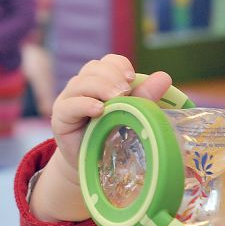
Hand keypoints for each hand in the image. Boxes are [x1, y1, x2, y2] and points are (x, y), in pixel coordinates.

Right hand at [50, 54, 171, 185]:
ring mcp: (69, 99)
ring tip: (116, 99)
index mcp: (101, 80)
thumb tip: (164, 77)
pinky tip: (99, 110)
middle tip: (126, 91)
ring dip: (101, 87)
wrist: (94, 164)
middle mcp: (83, 85)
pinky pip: (70, 104)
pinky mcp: (60, 116)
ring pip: (81, 82)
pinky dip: (84, 104)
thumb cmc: (114, 137)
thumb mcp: (132, 116)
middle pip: (94, 68)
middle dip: (112, 76)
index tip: (132, 79)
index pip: (108, 61)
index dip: (119, 66)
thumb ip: (144, 97)